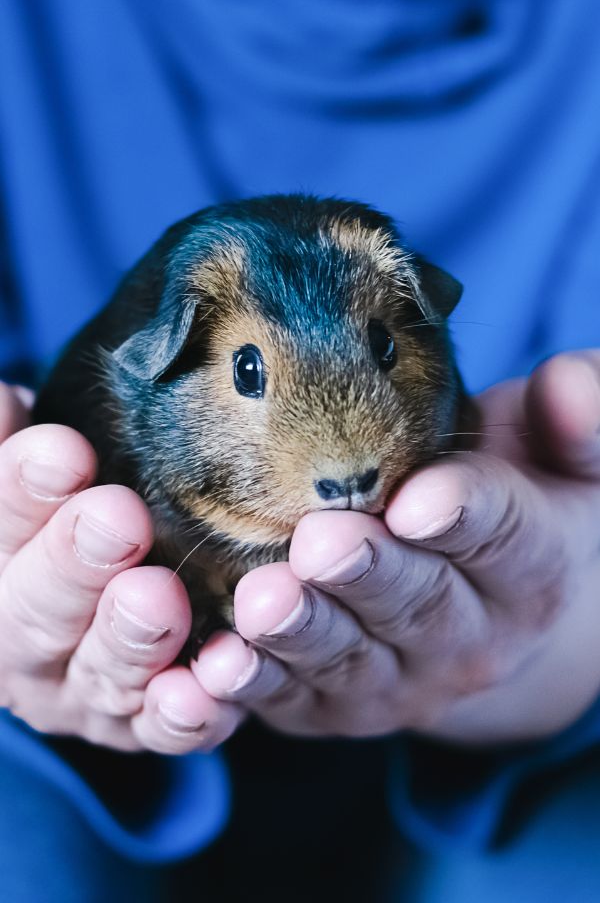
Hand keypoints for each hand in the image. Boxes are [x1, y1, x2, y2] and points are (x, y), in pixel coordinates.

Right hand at [0, 383, 242, 752]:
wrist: (84, 623)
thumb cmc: (60, 530)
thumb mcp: (29, 484)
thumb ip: (14, 446)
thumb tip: (4, 396)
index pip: (0, 526)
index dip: (22, 491)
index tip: (65, 452)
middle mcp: (23, 640)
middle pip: (40, 607)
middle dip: (77, 561)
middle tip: (118, 517)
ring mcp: (83, 692)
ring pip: (103, 671)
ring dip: (132, 639)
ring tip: (159, 599)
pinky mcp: (141, 727)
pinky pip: (163, 730)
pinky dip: (184, 716)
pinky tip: (207, 691)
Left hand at [194, 351, 599, 743]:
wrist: (479, 598)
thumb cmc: (511, 495)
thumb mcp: (562, 455)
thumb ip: (576, 418)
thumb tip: (568, 386)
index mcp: (533, 568)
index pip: (506, 537)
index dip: (465, 515)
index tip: (421, 498)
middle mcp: (472, 638)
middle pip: (420, 605)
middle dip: (368, 574)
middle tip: (321, 542)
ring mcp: (400, 679)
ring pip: (350, 659)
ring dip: (302, 632)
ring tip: (261, 600)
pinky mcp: (333, 703)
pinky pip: (292, 700)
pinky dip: (252, 688)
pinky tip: (213, 670)